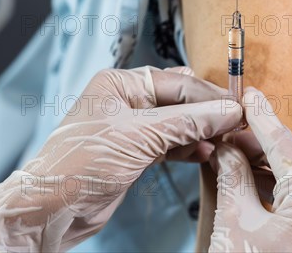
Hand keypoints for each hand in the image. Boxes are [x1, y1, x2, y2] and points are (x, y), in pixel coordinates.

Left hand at [0, 66, 241, 251]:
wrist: (52, 208)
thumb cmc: (80, 164)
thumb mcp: (138, 137)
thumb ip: (186, 123)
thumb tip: (227, 112)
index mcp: (119, 83)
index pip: (176, 83)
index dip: (209, 97)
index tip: (239, 109)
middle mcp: (124, 100)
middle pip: (178, 100)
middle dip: (206, 112)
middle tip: (236, 124)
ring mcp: (129, 127)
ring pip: (175, 123)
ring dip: (200, 132)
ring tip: (225, 140)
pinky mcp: (133, 152)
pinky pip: (168, 144)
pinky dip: (187, 149)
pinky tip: (205, 153)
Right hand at [209, 87, 291, 251]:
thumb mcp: (232, 222)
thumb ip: (232, 176)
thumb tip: (227, 148)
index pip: (288, 151)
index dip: (264, 120)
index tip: (249, 96)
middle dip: (265, 140)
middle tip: (232, 128)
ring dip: (267, 160)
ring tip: (233, 151)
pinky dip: (271, 181)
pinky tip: (245, 175)